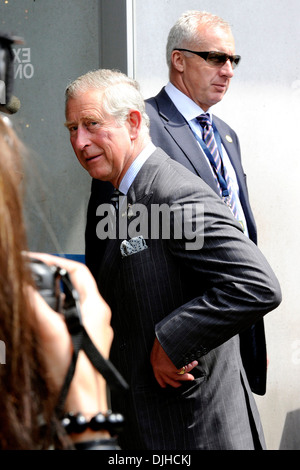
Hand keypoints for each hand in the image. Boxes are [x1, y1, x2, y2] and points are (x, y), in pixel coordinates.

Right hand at [27, 252, 112, 416]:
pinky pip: (65, 322)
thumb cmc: (77, 374)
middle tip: (30, 278)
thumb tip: (23, 287)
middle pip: (72, 287)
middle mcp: (96, 317)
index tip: (36, 260)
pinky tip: (37, 324)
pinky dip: (50, 317)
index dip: (57, 261)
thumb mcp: (51, 332)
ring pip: (67, 304)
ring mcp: (90, 331)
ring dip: (49, 299)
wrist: (82, 405)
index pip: (78, 271)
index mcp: (96, 307)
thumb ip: (36, 306)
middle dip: (49, 280)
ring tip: (31, 298)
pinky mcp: (82, 344)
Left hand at [150, 337, 197, 387]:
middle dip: (176, 383)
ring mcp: (167, 369)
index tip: (165, 386)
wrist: (165, 334)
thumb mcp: (158, 347)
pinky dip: (191, 366)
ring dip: (186, 377)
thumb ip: (159, 355)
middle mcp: (159, 368)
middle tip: (181, 384)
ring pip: (179, 377)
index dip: (162, 382)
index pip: (158, 377)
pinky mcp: (175, 368)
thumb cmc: (163, 337)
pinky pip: (185, 369)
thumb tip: (165, 358)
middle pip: (169, 380)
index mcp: (154, 362)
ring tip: (191, 377)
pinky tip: (194, 363)